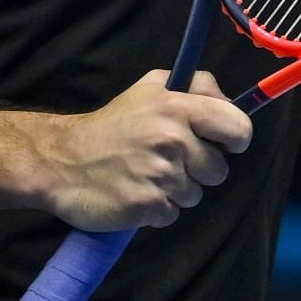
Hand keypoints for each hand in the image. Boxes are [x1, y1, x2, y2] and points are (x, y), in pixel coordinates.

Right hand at [34, 70, 252, 230]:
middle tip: (168, 160)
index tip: (222, 144)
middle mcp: (172, 138)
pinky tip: (137, 191)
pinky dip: (158, 208)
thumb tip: (232, 103)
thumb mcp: (152, 88)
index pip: (238, 127)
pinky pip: (173, 214)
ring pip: (196, 194)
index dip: (235, 139)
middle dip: (199, 169)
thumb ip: (195, 87)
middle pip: (219, 170)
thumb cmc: (113, 124)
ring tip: (147, 174)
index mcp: (177, 106)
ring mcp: (160, 174)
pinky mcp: (147, 206)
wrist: (61, 160)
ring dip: (177, 190)